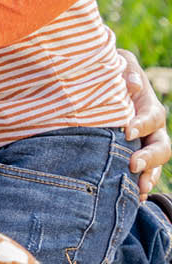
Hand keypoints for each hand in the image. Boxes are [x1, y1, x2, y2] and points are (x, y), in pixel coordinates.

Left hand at [119, 49, 169, 198]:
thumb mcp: (120, 65)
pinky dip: (140, 187)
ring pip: (156, 165)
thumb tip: (132, 84)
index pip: (152, 117)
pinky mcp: (137, 157)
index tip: (127, 131)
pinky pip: (145, 175)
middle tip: (132, 165)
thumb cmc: (111, 72)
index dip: (142, 124)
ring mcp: (147, 145)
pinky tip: (133, 198)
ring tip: (138, 188)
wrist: (102, 85)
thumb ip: (127, 71)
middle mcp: (152, 129)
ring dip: (149, 177)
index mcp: (149, 106)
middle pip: (161, 147)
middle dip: (149, 158)